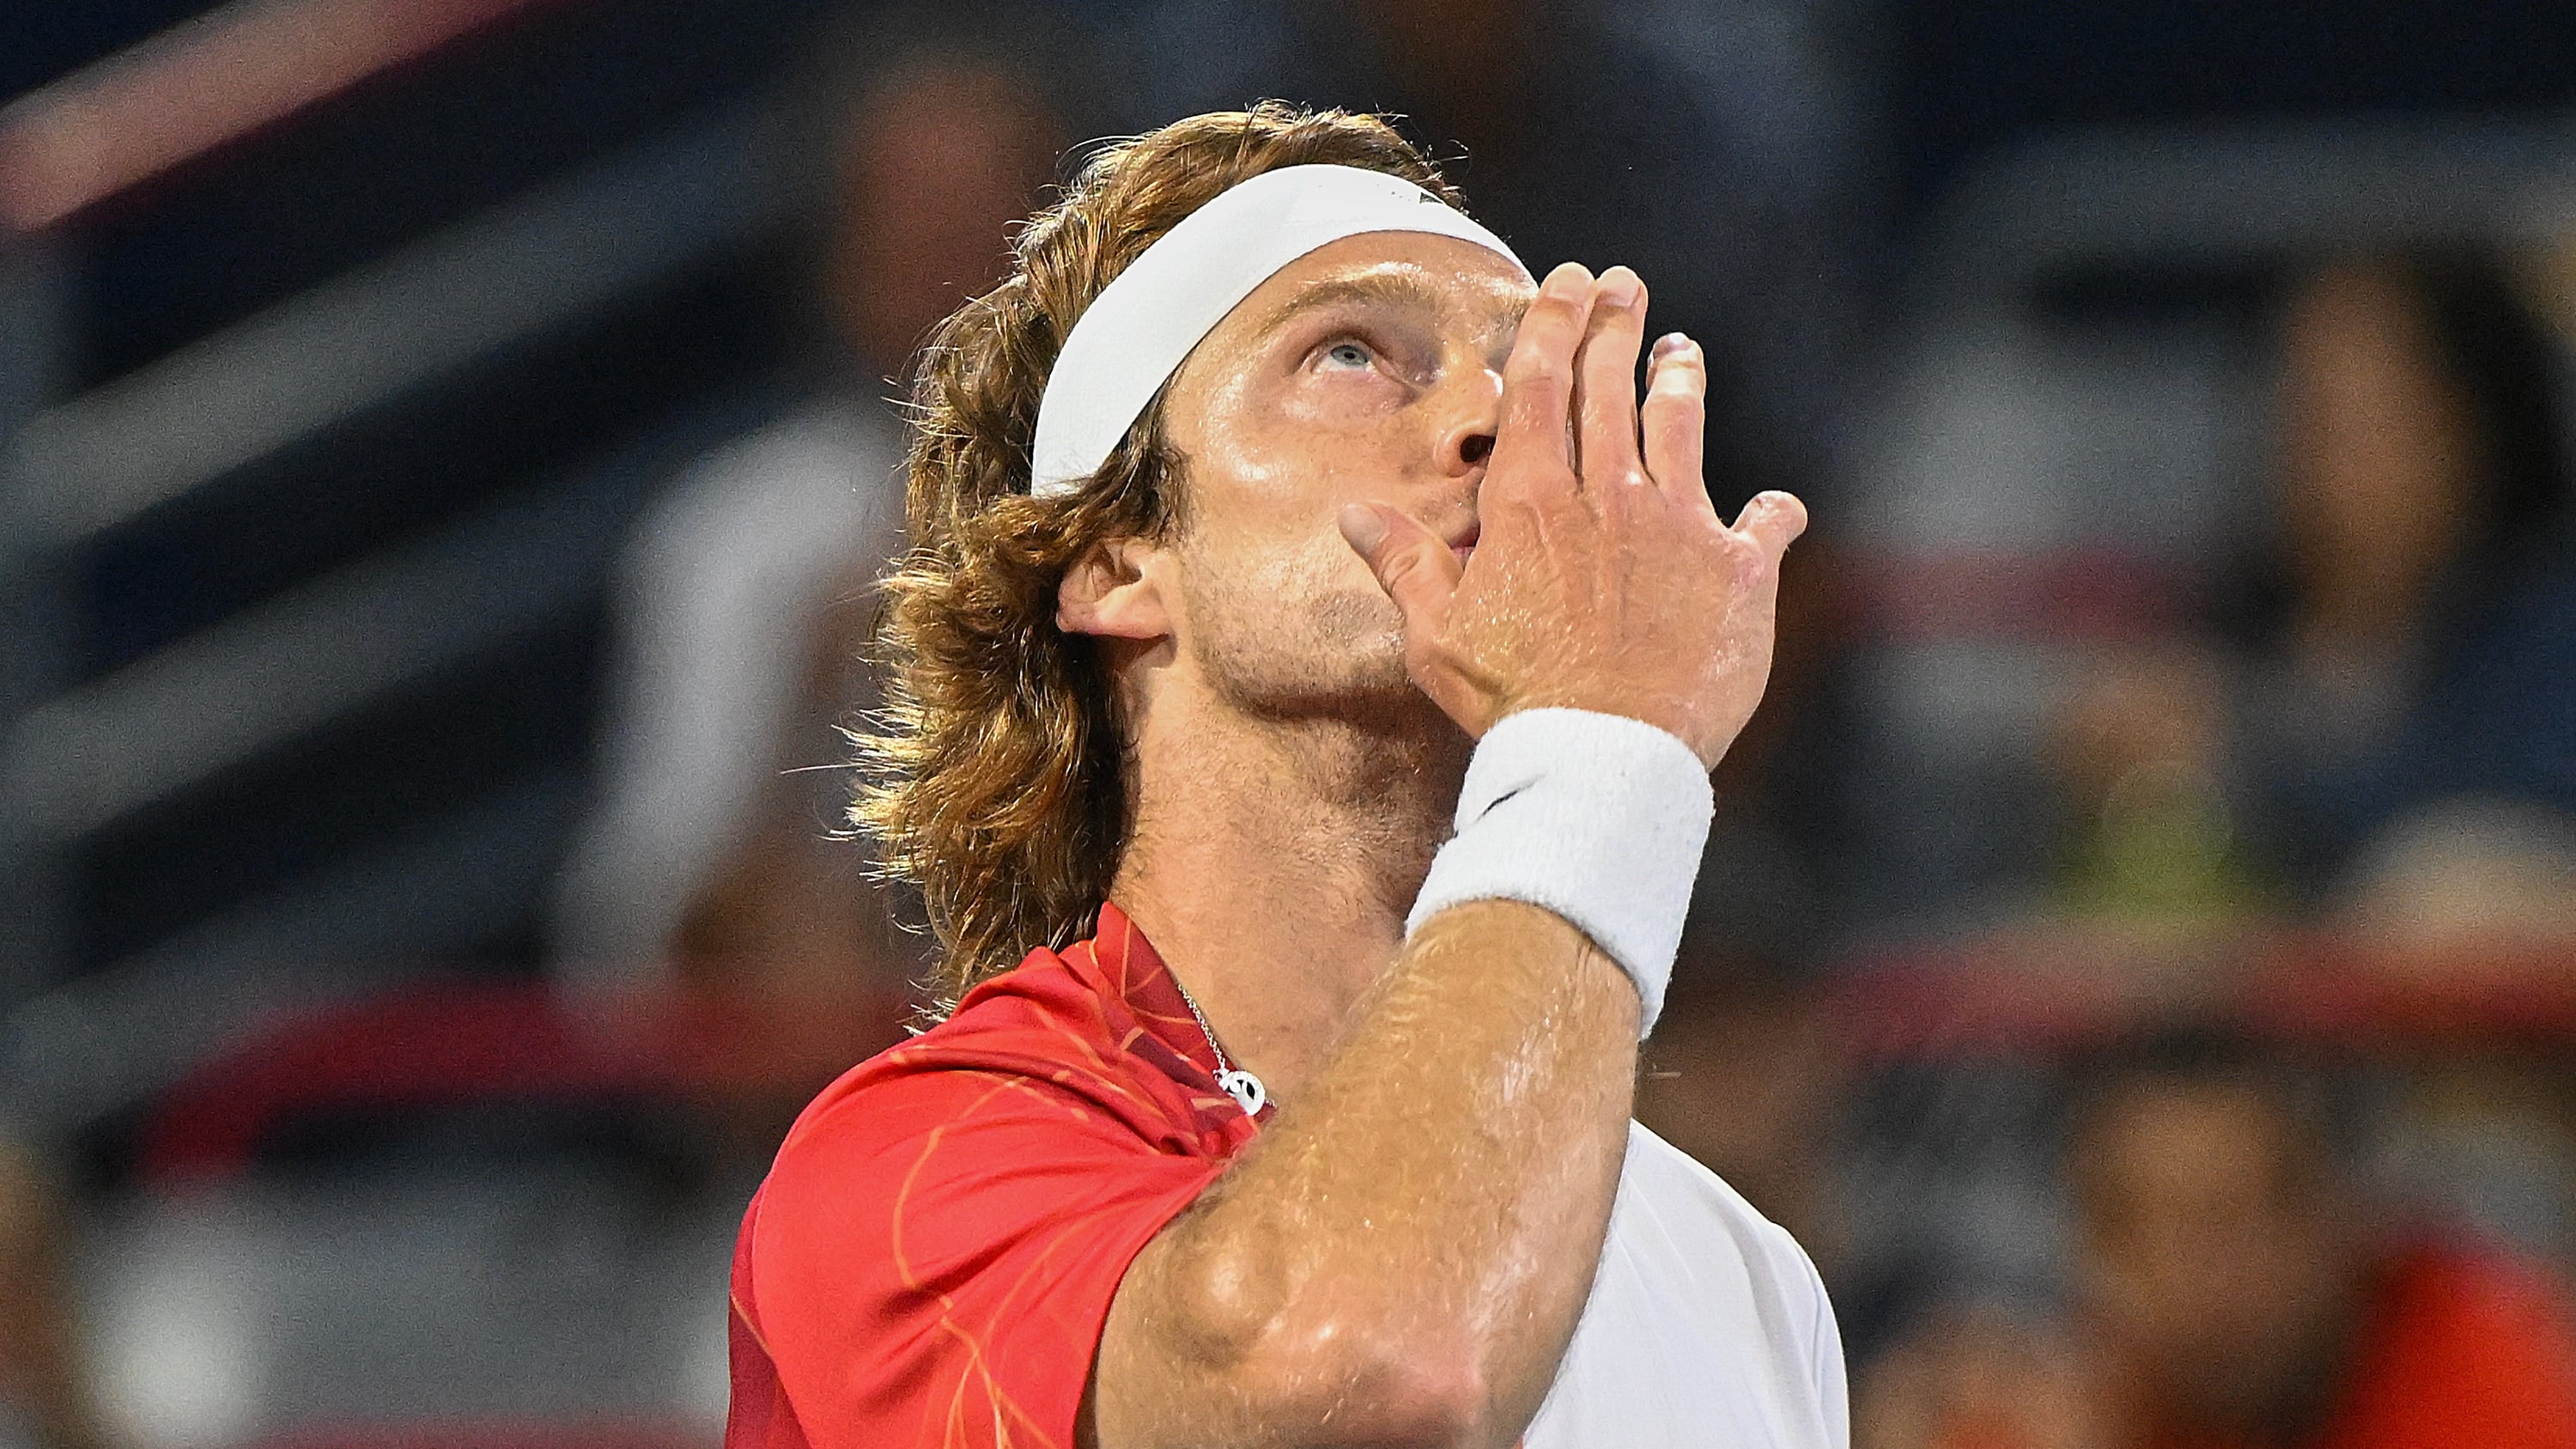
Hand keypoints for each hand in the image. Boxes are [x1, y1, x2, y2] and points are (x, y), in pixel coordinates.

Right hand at [1338, 262, 1806, 768]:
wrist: (1607, 752)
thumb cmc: (1514, 699)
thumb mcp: (1436, 635)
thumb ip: (1405, 565)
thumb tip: (1356, 515)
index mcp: (1532, 503)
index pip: (1542, 388)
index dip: (1556, 326)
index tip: (1568, 281)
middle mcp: (1609, 496)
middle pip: (1611, 390)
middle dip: (1616, 327)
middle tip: (1624, 284)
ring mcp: (1679, 526)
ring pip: (1681, 429)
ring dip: (1680, 381)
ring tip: (1681, 349)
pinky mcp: (1736, 571)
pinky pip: (1763, 525)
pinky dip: (1772, 514)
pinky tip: (1779, 509)